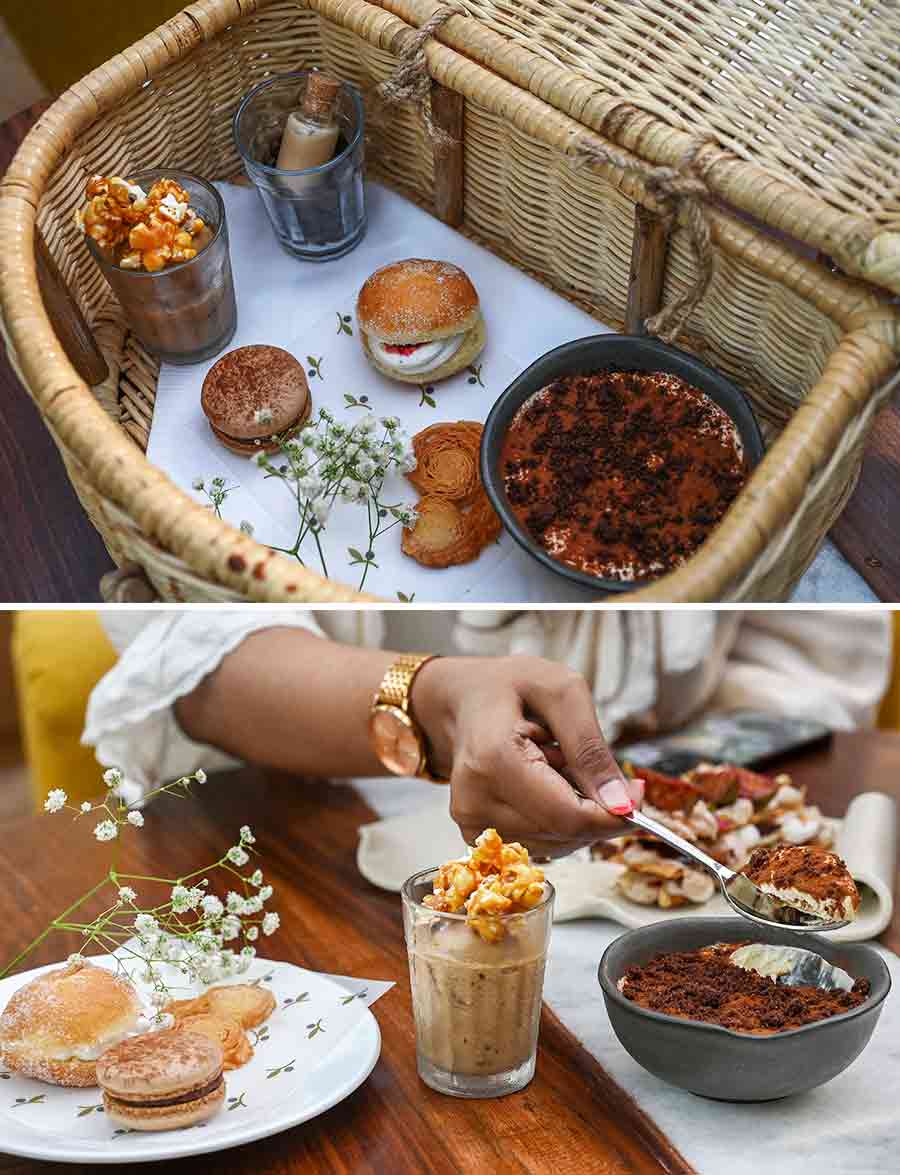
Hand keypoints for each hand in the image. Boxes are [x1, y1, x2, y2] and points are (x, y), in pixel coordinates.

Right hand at [412, 656, 643, 857]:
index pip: (568, 816)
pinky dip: (555, 819)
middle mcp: (474, 800)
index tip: (636, 791)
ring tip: (554, 766)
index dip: (613, 813)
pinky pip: (540, 844)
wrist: (461, 700)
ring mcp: (471, 822)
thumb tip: (622, 804)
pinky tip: (543, 785)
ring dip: (574, 812)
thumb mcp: (562, 692)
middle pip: (564, 834)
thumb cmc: (509, 686)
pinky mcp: (476, 835)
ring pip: (556, 844)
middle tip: (583, 762)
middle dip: (593, 807)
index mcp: (493, 759)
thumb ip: (591, 747)